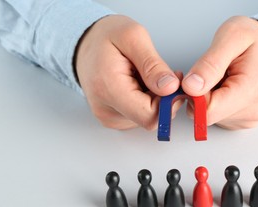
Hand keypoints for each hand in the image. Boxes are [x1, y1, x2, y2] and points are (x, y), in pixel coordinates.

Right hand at [75, 15, 181, 129]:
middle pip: (150, 118)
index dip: (169, 101)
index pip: (150, 115)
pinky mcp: (113, 119)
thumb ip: (153, 65)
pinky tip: (140, 85)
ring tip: (146, 76)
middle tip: (163, 74)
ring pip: (148, 118)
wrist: (85, 44)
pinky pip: (140, 117)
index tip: (172, 80)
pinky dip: (147, 102)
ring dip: (156, 99)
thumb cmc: (106, 38)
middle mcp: (106, 110)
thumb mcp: (133, 37)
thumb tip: (170, 88)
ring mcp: (109, 117)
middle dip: (164, 98)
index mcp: (109, 89)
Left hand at [182, 16, 257, 129]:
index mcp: (253, 90)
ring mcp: (250, 119)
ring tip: (222, 77)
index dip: (194, 95)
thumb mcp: (231, 36)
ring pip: (211, 116)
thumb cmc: (255, 39)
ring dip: (208, 97)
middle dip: (200, 95)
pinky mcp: (245, 121)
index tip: (194, 76)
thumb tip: (191, 87)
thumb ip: (209, 64)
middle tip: (209, 72)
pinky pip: (219, 116)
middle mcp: (254, 111)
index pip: (209, 111)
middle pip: (208, 115)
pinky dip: (216, 102)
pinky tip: (226, 87)